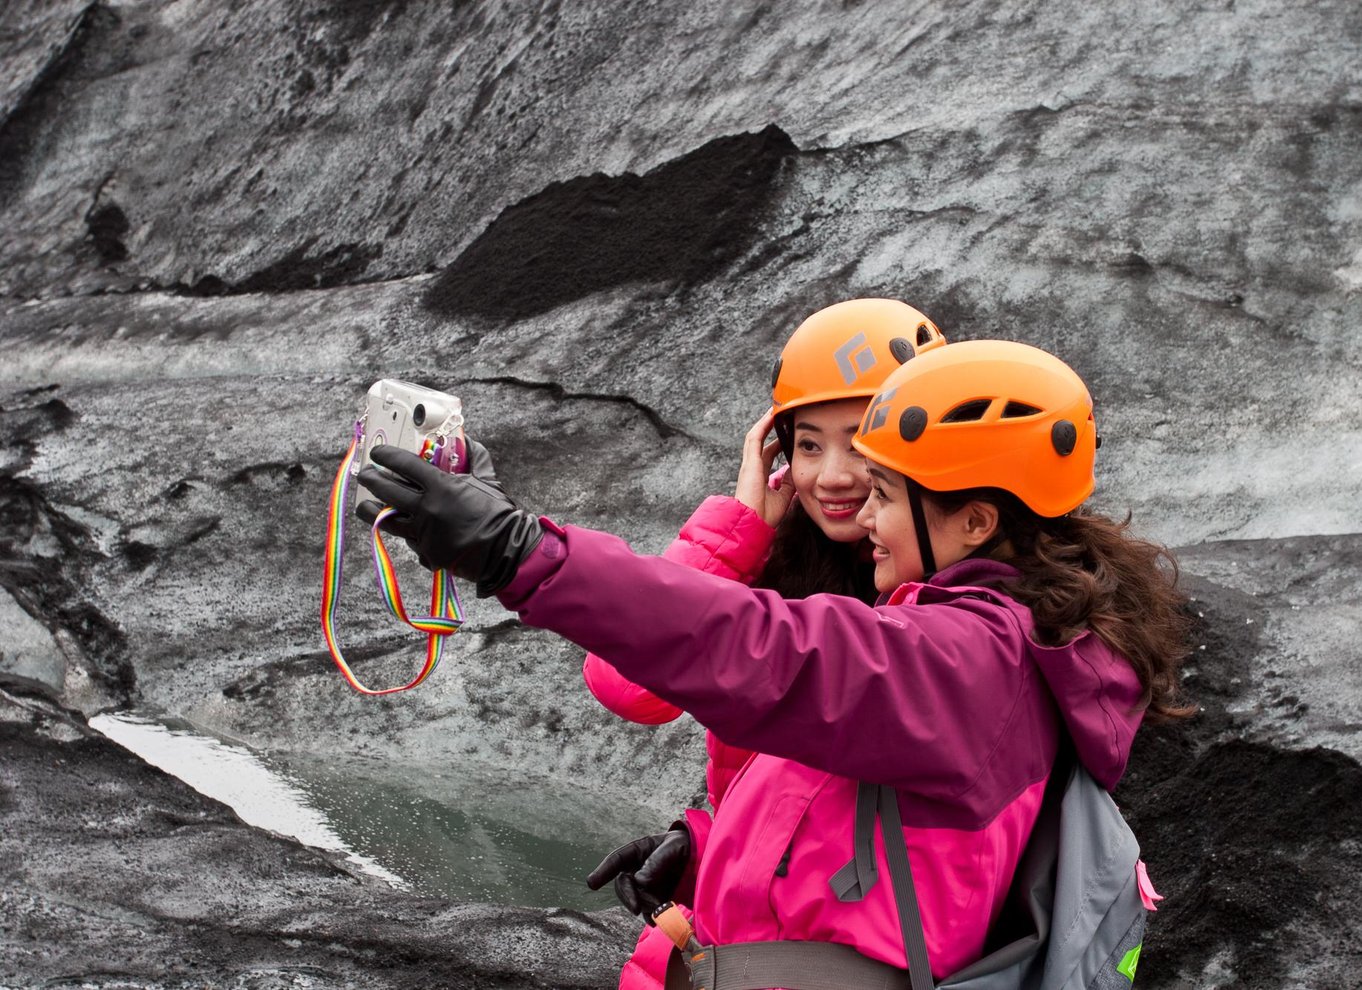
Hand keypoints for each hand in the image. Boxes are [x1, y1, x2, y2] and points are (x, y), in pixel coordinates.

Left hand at [356, 445, 542, 595]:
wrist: (506, 551)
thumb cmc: (498, 513)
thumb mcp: (488, 481)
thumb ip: (476, 458)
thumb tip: (469, 440)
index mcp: (441, 487)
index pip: (405, 464)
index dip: (387, 456)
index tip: (378, 452)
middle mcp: (427, 509)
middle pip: (386, 491)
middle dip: (370, 479)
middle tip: (365, 474)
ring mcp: (423, 534)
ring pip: (386, 520)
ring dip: (371, 510)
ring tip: (364, 505)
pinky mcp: (426, 554)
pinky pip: (409, 541)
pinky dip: (407, 533)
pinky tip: (405, 527)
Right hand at [586, 826, 689, 917]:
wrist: (705, 862)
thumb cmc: (689, 847)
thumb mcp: (676, 846)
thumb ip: (658, 861)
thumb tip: (639, 881)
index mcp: (639, 851)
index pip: (617, 859)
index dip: (603, 870)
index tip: (592, 883)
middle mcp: (638, 869)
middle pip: (623, 885)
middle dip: (628, 896)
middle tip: (636, 908)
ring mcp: (646, 886)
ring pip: (634, 900)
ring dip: (644, 907)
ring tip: (662, 908)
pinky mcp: (656, 900)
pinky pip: (647, 912)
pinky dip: (652, 916)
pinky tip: (660, 919)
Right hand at [734, 408, 794, 527]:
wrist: (753, 524)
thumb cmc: (765, 516)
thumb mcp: (783, 496)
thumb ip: (789, 482)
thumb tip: (796, 468)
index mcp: (759, 476)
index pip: (768, 454)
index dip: (778, 444)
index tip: (788, 436)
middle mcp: (752, 468)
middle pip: (761, 442)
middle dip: (770, 429)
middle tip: (781, 417)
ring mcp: (749, 464)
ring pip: (756, 436)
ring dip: (765, 423)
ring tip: (775, 410)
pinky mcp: (749, 462)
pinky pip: (754, 438)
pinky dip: (762, 426)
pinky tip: (770, 416)